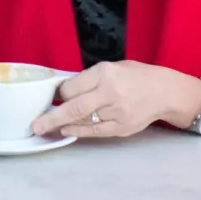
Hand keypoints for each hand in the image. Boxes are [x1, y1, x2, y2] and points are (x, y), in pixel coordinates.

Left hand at [30, 61, 200, 138]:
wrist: (165, 92)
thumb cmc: (136, 76)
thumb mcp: (112, 67)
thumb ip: (90, 79)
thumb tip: (64, 91)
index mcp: (105, 74)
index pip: (71, 87)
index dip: (59, 93)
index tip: (52, 96)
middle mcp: (110, 93)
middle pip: (73, 108)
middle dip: (51, 118)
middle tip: (35, 125)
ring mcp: (117, 113)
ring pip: (82, 122)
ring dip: (62, 125)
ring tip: (46, 127)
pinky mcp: (122, 128)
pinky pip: (95, 132)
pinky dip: (78, 132)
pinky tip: (67, 131)